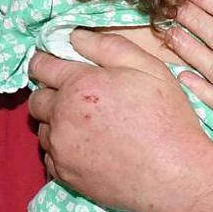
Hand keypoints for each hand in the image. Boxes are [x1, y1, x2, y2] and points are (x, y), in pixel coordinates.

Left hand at [27, 31, 212, 211]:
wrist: (176, 176)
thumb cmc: (167, 119)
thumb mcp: (148, 68)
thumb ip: (108, 46)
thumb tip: (75, 36)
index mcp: (80, 86)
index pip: (42, 65)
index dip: (45, 60)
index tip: (53, 62)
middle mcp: (62, 117)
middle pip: (36, 99)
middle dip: (50, 92)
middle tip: (75, 95)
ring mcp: (62, 149)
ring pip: (43, 129)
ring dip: (56, 122)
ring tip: (86, 124)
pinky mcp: (66, 176)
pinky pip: (51, 157)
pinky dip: (63, 149)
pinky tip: (88, 148)